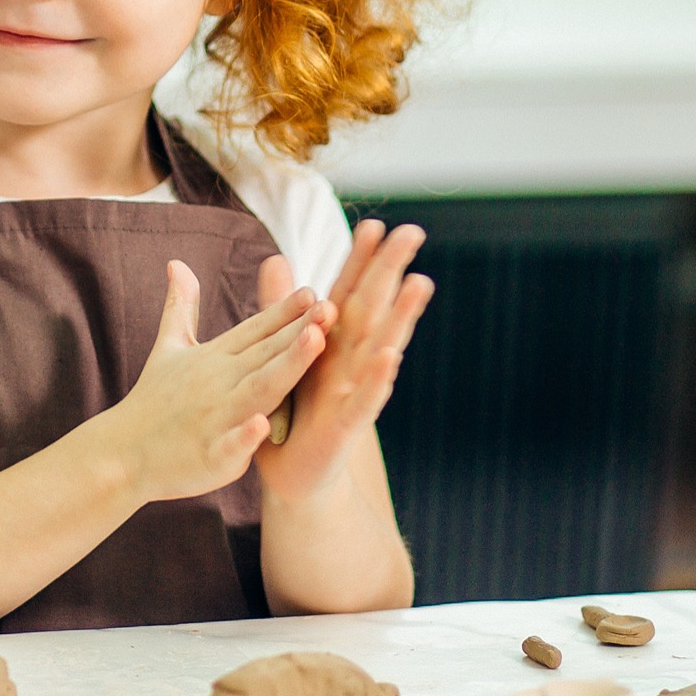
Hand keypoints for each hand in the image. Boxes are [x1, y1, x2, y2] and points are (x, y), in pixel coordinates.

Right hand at [103, 261, 324, 503]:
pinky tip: (263, 424)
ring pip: (258, 390)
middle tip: (331, 306)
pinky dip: (245, 436)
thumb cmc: (152, 401)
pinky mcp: (209, 456)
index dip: (285, 310)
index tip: (314, 290)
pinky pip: (230, 446)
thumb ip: (181, 306)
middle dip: (299, 330)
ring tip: (314, 342)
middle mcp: (217, 383)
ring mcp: (214, 419)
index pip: (255, 329)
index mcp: (213, 359)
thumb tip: (176, 262)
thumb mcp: (168, 348)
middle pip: (266, 353)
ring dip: (287, 367)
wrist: (121, 454)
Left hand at [255, 221, 433, 500]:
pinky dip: (378, 378)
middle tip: (413, 232)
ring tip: (419, 283)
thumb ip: (283, 308)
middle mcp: (351, 360)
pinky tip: (392, 355)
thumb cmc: (294, 409)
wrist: (291, 473)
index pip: (349, 291)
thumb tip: (276, 259)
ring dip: (400, 316)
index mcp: (333, 341)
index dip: (362, 259)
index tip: (377, 223)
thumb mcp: (284, 352)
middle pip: (374, 307)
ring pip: (380, 346)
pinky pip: (365, 399)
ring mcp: (353, 391)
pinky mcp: (346, 425)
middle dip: (391, 270)